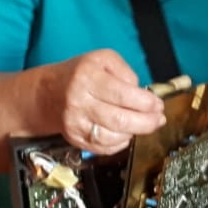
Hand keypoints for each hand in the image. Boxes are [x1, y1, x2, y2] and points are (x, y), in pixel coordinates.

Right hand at [43, 50, 164, 153]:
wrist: (49, 93)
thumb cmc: (80, 74)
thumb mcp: (103, 60)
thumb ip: (125, 72)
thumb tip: (140, 92)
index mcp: (87, 78)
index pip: (123, 95)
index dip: (146, 103)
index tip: (158, 105)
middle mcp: (79, 102)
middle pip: (120, 120)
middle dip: (146, 122)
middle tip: (158, 119)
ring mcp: (76, 123)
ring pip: (112, 137)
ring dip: (135, 133)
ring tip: (144, 125)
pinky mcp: (75, 138)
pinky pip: (103, 148)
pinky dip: (120, 143)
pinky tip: (127, 133)